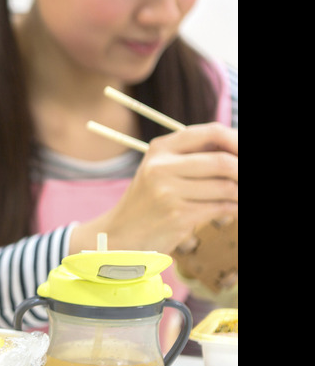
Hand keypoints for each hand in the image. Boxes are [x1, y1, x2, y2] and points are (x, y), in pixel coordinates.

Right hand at [75, 122, 237, 254]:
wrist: (121, 233)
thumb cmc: (150, 200)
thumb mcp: (162, 170)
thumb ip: (195, 156)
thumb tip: (238, 152)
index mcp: (160, 148)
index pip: (211, 132)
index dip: (237, 141)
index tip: (245, 154)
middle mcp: (161, 166)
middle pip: (223, 162)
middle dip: (244, 171)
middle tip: (244, 181)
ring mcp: (167, 192)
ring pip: (227, 188)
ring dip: (241, 194)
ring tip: (237, 197)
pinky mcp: (177, 216)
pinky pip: (221, 208)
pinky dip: (234, 209)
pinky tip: (230, 211)